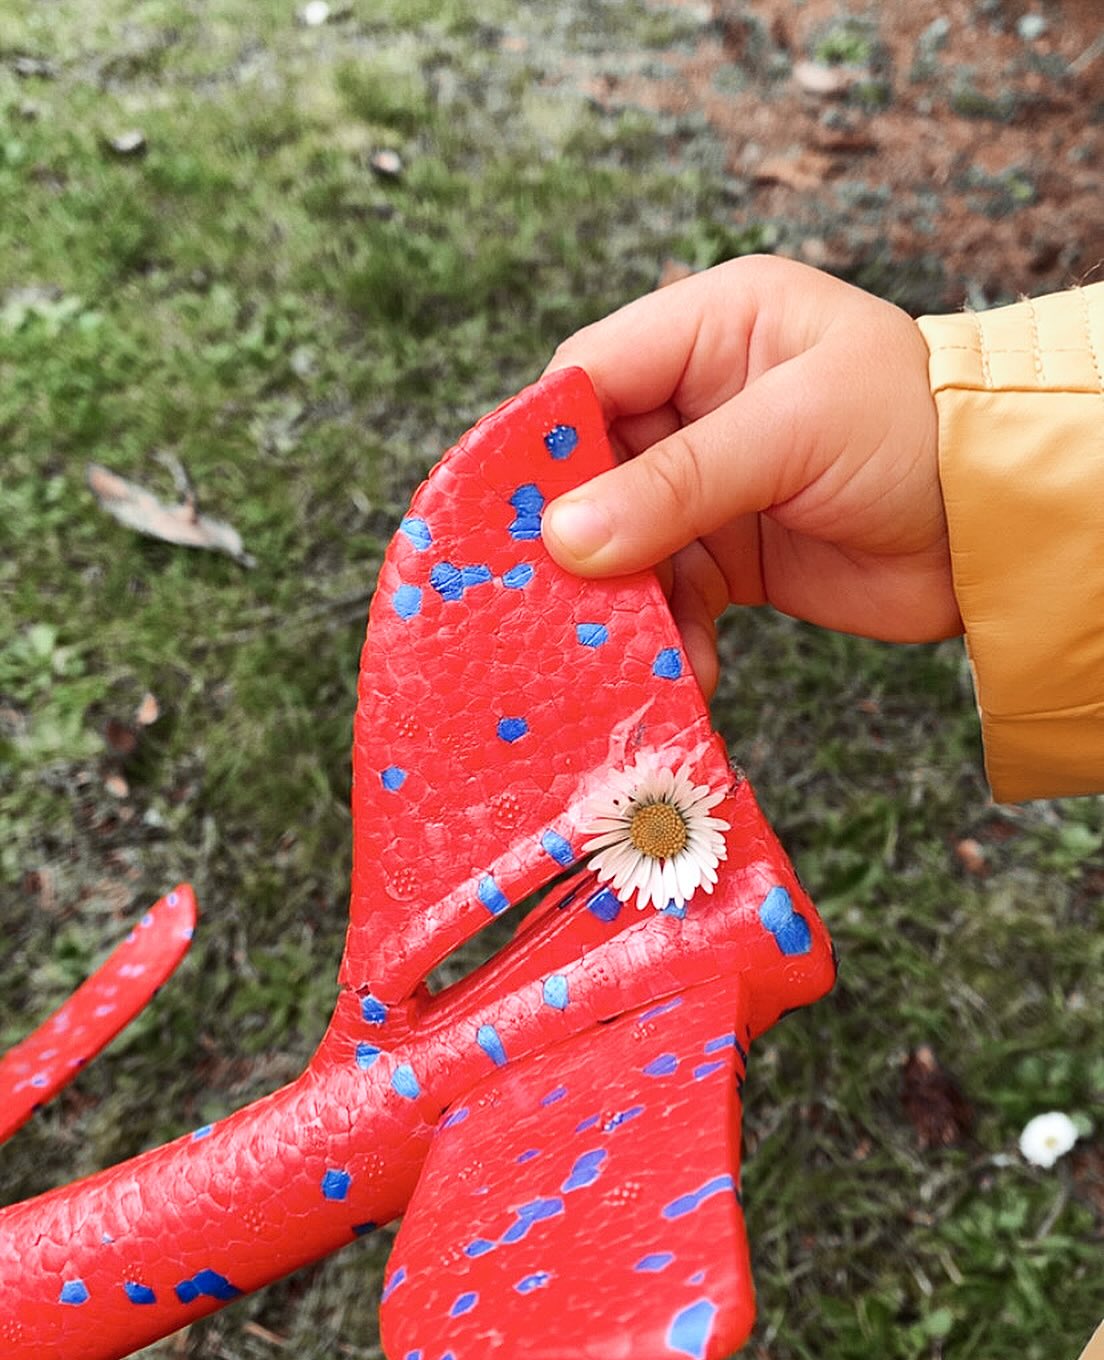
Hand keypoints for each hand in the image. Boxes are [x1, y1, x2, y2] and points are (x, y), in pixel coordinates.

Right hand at [541, 256, 958, 698]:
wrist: (1007, 525)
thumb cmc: (917, 431)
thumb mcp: (793, 432)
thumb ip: (676, 483)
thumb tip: (564, 538)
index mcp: (709, 330)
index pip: (589, 373)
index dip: (540, 440)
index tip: (501, 512)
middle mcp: (697, 402)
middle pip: (592, 469)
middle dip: (572, 537)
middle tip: (544, 599)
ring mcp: (710, 484)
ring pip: (624, 544)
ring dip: (621, 601)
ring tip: (618, 650)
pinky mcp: (729, 555)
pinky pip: (670, 595)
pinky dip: (670, 634)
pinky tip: (689, 667)